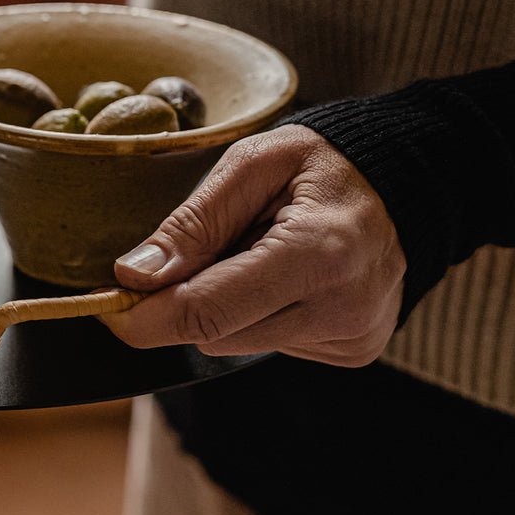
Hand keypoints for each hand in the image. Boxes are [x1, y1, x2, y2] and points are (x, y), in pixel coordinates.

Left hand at [101, 124, 405, 366]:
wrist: (407, 181)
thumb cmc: (324, 163)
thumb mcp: (251, 165)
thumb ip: (192, 223)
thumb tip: (133, 276)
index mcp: (318, 253)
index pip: (206, 311)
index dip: (144, 316)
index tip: (107, 303)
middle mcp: (342, 307)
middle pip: (215, 335)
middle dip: (183, 301)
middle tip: (194, 252)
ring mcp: (352, 336)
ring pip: (237, 344)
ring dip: (225, 305)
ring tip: (259, 251)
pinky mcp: (352, 351)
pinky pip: (271, 342)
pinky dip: (260, 312)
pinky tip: (286, 274)